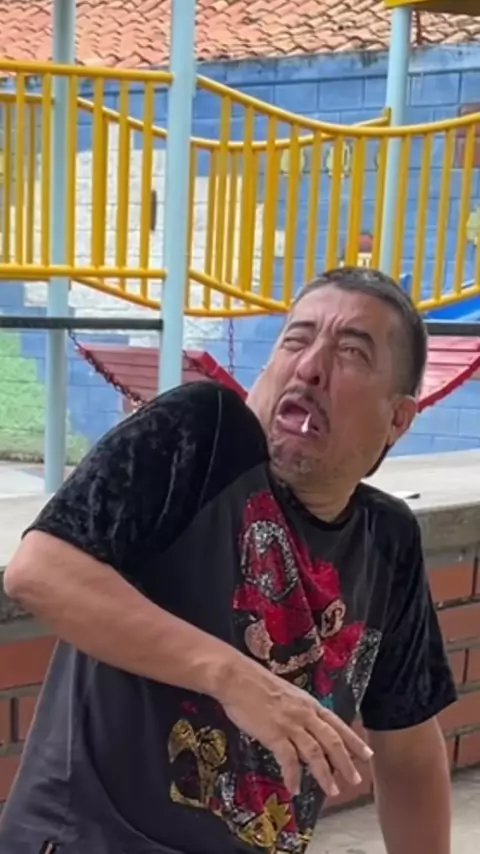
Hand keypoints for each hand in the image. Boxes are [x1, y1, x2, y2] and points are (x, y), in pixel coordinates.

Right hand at [216, 654, 372, 796]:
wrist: (237, 678)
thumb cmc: (257, 684)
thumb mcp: (287, 695)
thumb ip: (299, 711)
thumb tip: (307, 728)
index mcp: (309, 704)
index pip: (337, 724)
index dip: (353, 741)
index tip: (367, 755)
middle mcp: (305, 714)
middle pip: (332, 741)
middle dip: (346, 762)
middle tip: (355, 780)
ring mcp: (290, 724)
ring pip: (315, 753)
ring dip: (325, 774)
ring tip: (332, 791)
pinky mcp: (274, 734)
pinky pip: (289, 760)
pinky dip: (293, 776)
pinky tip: (295, 789)